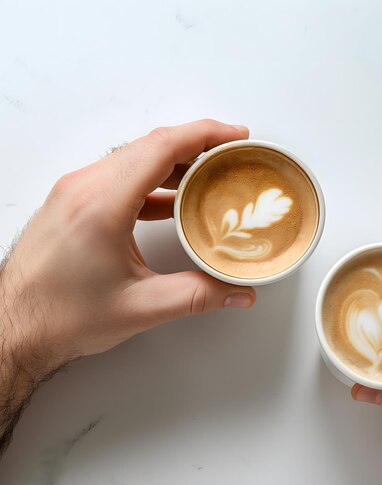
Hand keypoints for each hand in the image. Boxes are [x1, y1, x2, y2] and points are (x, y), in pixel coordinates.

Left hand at [0, 119, 255, 450]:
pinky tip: (173, 199)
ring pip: (134, 159)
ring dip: (174, 162)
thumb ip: (198, 295)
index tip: (234, 136)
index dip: (204, 136)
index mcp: (102, 205)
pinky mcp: (74, 204)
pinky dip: (153, 180)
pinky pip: (120, 177)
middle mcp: (84, 188)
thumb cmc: (61, 315)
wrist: (16, 327)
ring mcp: (75, 193)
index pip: (160, 148)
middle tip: (230, 155)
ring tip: (208, 175)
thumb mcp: (142, 307)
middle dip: (196, 145)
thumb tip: (236, 291)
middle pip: (150, 146)